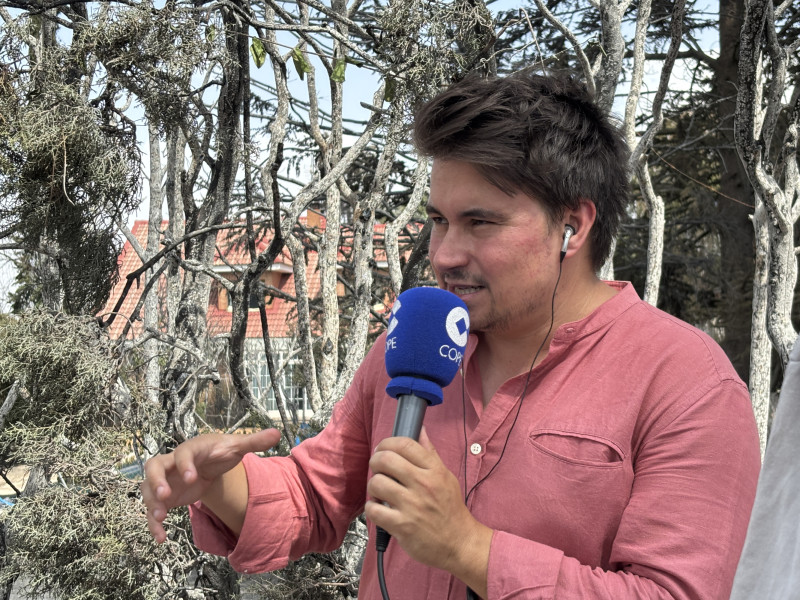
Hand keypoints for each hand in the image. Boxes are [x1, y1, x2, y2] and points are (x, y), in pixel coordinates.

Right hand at [140, 428, 280, 542]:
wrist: (208, 462)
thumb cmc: (219, 453)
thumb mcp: (236, 447)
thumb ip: (254, 442)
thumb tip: (277, 433)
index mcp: (191, 449)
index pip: (182, 453)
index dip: (184, 464)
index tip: (192, 478)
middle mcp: (172, 463)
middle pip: (154, 466)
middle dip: (156, 481)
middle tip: (164, 496)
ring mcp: (164, 480)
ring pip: (147, 489)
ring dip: (151, 504)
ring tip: (160, 519)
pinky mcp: (163, 497)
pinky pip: (152, 509)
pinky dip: (153, 524)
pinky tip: (161, 538)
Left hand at [365, 428, 491, 595]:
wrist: (460, 543)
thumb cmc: (451, 509)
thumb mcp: (446, 477)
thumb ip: (430, 453)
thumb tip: (420, 430)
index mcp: (434, 470)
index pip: (405, 444)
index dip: (387, 443)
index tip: (383, 449)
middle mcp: (423, 484)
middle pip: (386, 459)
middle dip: (375, 461)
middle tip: (378, 469)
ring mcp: (412, 505)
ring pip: (376, 483)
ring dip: (373, 487)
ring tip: (380, 492)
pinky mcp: (402, 526)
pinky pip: (374, 510)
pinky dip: (372, 508)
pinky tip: (379, 509)